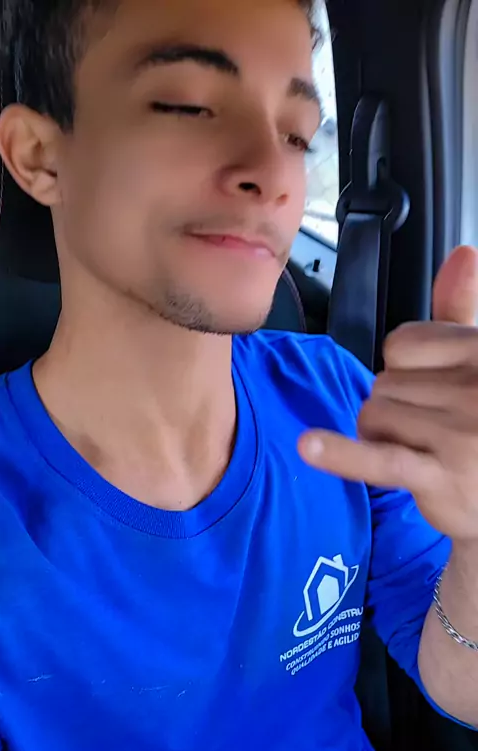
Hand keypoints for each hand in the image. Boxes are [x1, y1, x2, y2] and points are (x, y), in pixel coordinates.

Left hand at [299, 246, 477, 540]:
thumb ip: (461, 310)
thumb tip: (463, 254)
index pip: (400, 345)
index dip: (404, 371)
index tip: (434, 394)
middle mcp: (474, 388)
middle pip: (383, 383)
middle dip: (394, 411)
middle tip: (433, 436)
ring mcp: (458, 434)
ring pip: (373, 417)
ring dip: (384, 439)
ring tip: (426, 455)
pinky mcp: (438, 476)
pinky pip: (379, 458)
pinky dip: (342, 455)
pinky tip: (309, 446)